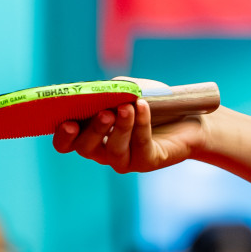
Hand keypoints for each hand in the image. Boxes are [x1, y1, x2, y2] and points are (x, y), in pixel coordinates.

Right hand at [51, 97, 207, 173]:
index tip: (67, 123)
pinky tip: (142, 106)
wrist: (188, 117)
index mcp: (90, 134)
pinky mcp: (147, 161)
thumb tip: (99, 91)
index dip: (62, 136)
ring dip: (120, 126)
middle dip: (93, 130)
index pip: (66, 142)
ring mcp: (124, 160)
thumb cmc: (151, 102)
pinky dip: (141, 123)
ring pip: (114, 149)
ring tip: (127, 107)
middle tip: (104, 113)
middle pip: (86, 147)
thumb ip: (109, 90)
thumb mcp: (126, 91)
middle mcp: (103, 151)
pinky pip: (141, 144)